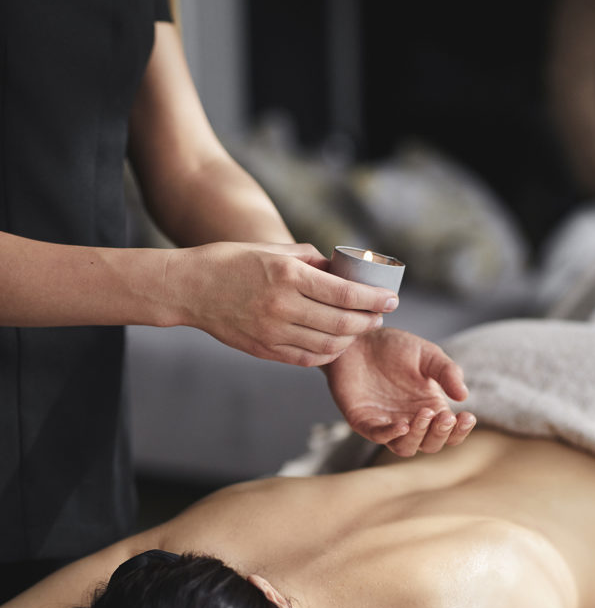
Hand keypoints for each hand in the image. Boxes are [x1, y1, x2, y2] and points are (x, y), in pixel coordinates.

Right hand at [164, 241, 398, 366]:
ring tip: (360, 329)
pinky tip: (337, 344)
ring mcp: (273, 332)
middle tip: (380, 316)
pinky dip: (328, 353)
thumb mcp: (272, 249)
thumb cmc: (232, 261)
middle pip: (341, 323)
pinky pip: (307, 358)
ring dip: (351, 339)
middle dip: (368, 321)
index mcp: (287, 275)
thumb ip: (310, 259)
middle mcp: (282, 306)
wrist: (191, 288)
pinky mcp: (265, 350)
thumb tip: (342, 271)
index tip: (391, 299)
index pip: (344, 294)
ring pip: (327, 344)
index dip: (373, 299)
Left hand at [323, 327, 475, 455]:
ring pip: (406, 447)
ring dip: (418, 436)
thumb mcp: (427, 355)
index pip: (450, 432)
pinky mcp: (364, 421)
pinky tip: (402, 425)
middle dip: (440, 433)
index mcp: (431, 408)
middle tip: (445, 416)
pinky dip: (390, 434)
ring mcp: (387, 423)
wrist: (360, 338)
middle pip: (430, 444)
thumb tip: (463, 396)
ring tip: (424, 415)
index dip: (460, 430)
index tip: (467, 417)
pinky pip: (378, 436)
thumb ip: (447, 372)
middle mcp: (411, 420)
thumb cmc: (395, 347)